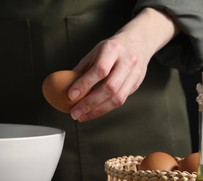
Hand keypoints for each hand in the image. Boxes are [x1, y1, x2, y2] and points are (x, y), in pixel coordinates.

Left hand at [68, 7, 178, 121]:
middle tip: (75, 112)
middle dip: (89, 103)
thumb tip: (64, 86)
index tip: (71, 95)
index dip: (85, 84)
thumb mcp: (95, 51)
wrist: (138, 42)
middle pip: (110, 87)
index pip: (99, 69)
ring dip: (97, 111)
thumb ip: (82, 68)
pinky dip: (105, 109)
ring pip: (117, 98)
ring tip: (82, 116)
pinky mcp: (136, 84)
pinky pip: (121, 101)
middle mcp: (126, 61)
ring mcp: (134, 74)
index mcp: (112, 49)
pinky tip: (93, 112)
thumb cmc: (112, 48)